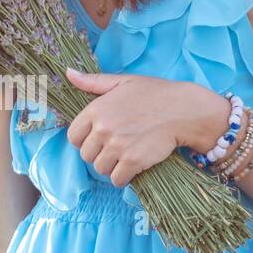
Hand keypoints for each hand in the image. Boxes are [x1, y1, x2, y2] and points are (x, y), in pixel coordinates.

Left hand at [64, 68, 224, 186]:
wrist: (184, 109)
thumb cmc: (155, 94)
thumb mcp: (122, 82)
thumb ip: (93, 82)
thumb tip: (68, 73)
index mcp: (96, 109)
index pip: (73, 137)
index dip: (84, 140)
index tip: (98, 139)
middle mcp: (103, 128)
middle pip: (86, 155)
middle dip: (98, 154)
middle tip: (115, 148)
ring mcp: (117, 146)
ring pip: (100, 169)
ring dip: (111, 167)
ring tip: (124, 157)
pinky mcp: (133, 161)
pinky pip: (117, 179)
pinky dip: (123, 178)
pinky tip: (132, 168)